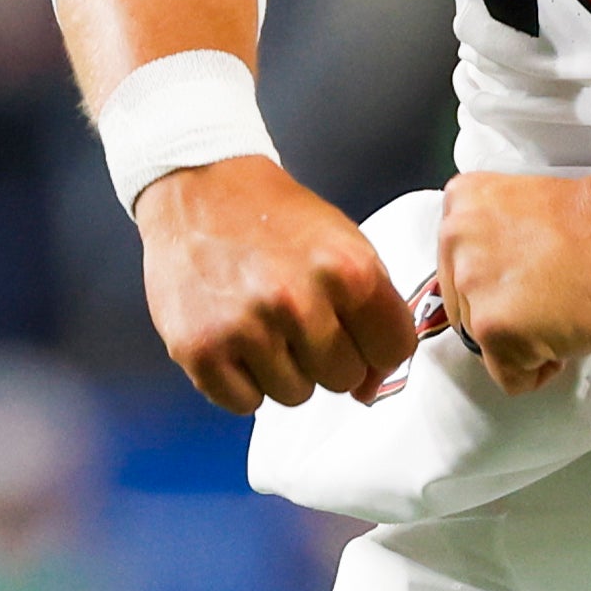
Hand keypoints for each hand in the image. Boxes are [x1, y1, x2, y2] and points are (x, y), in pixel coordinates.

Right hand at [136, 156, 421, 416]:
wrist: (197, 187)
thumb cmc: (275, 216)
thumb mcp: (343, 243)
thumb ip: (373, 311)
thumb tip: (371, 388)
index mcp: (348, 270)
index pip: (393, 349)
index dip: (376, 346)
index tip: (354, 332)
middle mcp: (299, 302)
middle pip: (344, 378)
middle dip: (326, 355)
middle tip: (295, 316)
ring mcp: (247, 328)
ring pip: (295, 395)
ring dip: (282, 369)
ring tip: (261, 322)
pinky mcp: (201, 351)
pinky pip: (245, 403)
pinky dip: (240, 380)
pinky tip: (232, 337)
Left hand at [437, 171, 590, 395]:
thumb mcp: (521, 208)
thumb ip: (492, 239)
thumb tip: (489, 284)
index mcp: (461, 204)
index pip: (457, 266)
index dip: (495, 284)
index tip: (523, 284)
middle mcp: (455, 241)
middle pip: (464, 305)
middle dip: (503, 312)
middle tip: (545, 302)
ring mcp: (472, 286)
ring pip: (483, 341)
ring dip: (520, 340)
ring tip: (558, 317)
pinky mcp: (495, 328)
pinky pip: (508, 376)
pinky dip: (537, 372)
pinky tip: (563, 340)